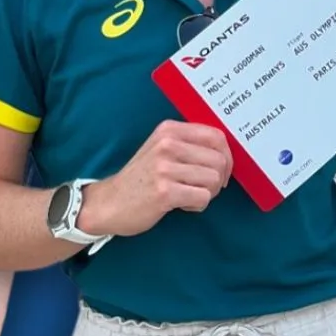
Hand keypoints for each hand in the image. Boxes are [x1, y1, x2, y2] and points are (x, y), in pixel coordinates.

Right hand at [84, 120, 231, 237]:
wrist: (109, 202)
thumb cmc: (140, 178)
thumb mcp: (161, 149)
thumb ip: (189, 145)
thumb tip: (226, 155)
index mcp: (169, 130)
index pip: (216, 136)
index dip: (226, 156)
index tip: (220, 170)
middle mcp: (167, 144)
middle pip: (219, 160)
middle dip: (218, 179)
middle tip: (201, 188)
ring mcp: (164, 168)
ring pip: (214, 180)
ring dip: (207, 193)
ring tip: (187, 195)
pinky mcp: (165, 192)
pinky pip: (203, 197)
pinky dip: (197, 205)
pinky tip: (181, 205)